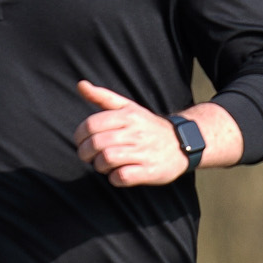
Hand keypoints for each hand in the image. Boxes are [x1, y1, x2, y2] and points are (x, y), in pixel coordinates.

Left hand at [74, 82, 244, 186]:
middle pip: (97, 143)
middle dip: (85, 153)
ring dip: (99, 165)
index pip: (91, 124)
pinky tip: (116, 174)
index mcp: (128, 115)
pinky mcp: (150, 171)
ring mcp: (144, 152)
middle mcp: (136, 132)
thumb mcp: (128, 108)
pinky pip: (122, 177)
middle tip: (88, 156)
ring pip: (107, 159)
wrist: (182, 143)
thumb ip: (103, 97)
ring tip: (103, 164)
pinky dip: (114, 178)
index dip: (79, 135)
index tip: (81, 141)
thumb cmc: (147, 126)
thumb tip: (81, 85)